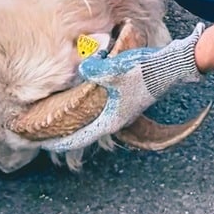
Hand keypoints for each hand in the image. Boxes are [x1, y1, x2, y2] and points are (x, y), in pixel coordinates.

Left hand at [41, 23, 204, 152]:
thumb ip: (94, 72)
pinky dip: (94, 111)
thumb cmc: (140, 73)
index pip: (80, 137)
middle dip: (70, 133)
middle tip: (52, 132)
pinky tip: (91, 100)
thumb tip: (81, 70)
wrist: (166, 68)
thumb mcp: (114, 72)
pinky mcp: (130, 101)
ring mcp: (125, 111)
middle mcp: (116, 120)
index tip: (46, 144)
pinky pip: (106, 111)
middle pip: (88, 131)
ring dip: (83, 122)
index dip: (61, 142)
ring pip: (97, 121)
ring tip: (68, 119)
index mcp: (110, 120)